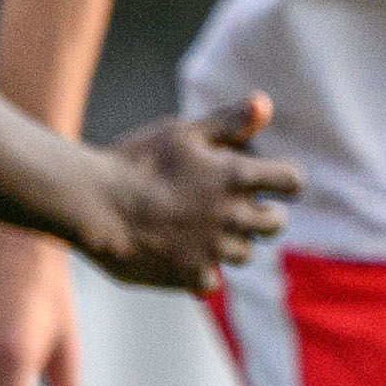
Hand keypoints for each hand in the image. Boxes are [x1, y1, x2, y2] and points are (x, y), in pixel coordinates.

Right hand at [80, 98, 297, 292]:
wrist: (93, 203)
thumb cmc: (137, 161)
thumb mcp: (183, 132)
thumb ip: (228, 122)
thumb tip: (265, 104)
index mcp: (237, 176)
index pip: (292, 181)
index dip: (285, 180)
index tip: (274, 182)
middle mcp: (233, 215)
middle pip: (276, 224)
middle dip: (265, 214)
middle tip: (241, 208)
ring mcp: (214, 249)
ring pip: (245, 252)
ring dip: (233, 242)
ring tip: (206, 229)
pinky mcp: (191, 275)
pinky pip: (214, 281)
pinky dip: (203, 271)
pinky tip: (185, 256)